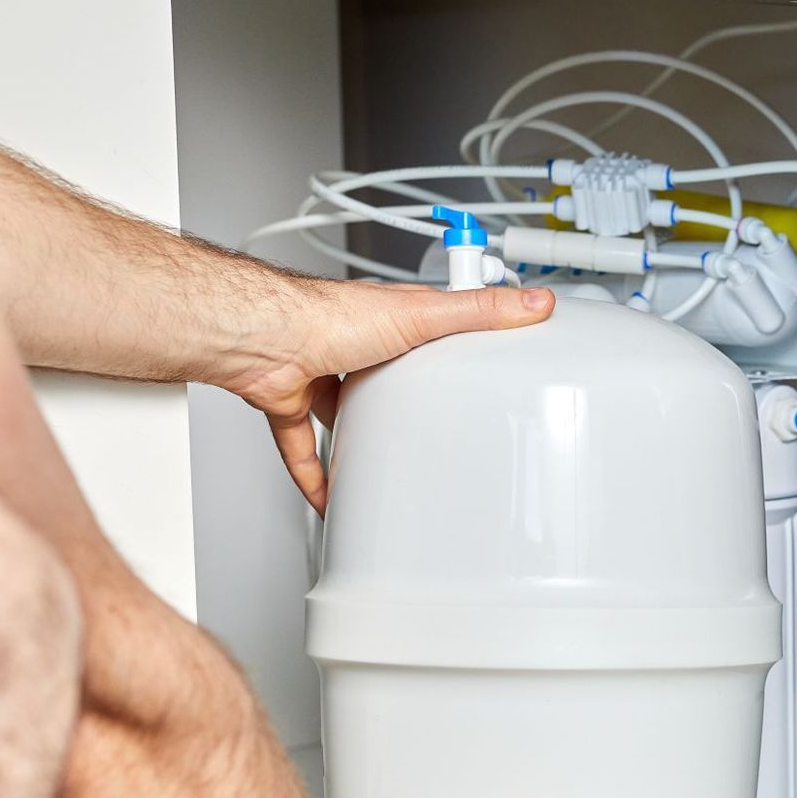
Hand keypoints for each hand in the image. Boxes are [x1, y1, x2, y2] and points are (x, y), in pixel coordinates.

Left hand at [224, 282, 554, 514]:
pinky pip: (304, 445)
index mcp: (390, 318)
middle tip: (434, 410)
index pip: (434, 317)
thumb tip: (532, 303)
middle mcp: (354, 343)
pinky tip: (331, 494)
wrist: (264, 338)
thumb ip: (478, 312)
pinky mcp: (294, 403)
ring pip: (344, 410)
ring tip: (384, 462)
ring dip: (359, 435)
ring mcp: (323, 375)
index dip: (458, 326)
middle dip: (406, 389)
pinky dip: (315, 473)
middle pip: (388, 368)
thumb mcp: (423, 314)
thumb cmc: (328, 316)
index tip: (481, 340)